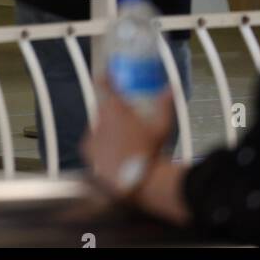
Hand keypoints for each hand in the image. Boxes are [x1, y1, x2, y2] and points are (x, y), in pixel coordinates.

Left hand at [83, 81, 174, 198]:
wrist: (137, 184)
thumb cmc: (149, 153)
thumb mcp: (162, 127)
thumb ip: (165, 103)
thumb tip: (172, 87)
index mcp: (113, 108)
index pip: (102, 83)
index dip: (106, 77)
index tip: (109, 75)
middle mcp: (97, 119)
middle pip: (102, 107)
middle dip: (113, 110)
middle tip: (127, 119)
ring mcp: (91, 136)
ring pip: (98, 125)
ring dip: (108, 129)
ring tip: (125, 141)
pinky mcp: (88, 153)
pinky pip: (94, 143)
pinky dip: (102, 145)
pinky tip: (116, 153)